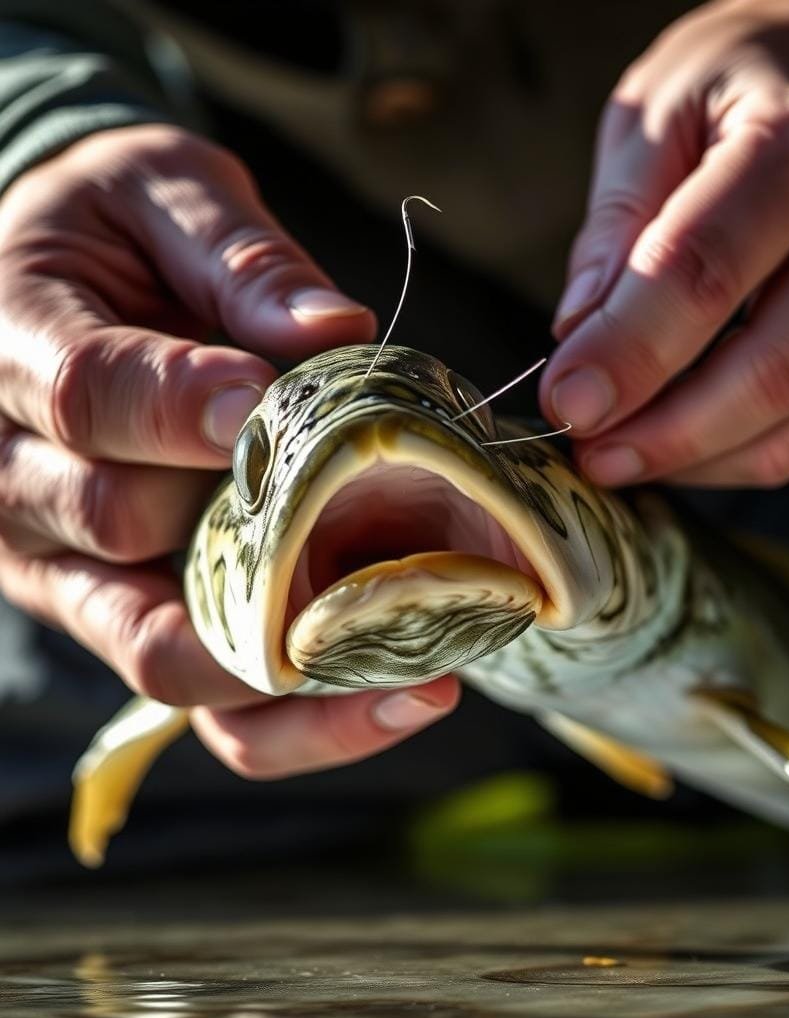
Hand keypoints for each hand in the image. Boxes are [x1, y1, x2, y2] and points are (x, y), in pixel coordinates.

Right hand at [0, 124, 458, 774]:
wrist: (66, 279)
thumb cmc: (119, 228)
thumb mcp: (167, 196)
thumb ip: (240, 260)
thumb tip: (335, 332)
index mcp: (15, 353)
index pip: (83, 395)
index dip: (175, 403)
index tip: (263, 400)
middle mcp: (22, 481)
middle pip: (116, 528)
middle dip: (251, 531)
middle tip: (395, 542)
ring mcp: (70, 565)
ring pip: (155, 651)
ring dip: (288, 675)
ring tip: (415, 680)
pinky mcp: (124, 611)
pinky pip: (195, 694)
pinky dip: (288, 717)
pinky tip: (391, 701)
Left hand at [541, 0, 788, 486]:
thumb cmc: (743, 92)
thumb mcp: (654, 114)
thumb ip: (615, 227)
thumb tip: (579, 341)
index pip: (703, 277)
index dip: (626, 356)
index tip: (564, 405)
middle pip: (765, 375)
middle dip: (659, 435)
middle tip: (586, 452)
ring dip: (689, 460)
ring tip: (619, 449)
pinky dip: (730, 458)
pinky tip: (680, 435)